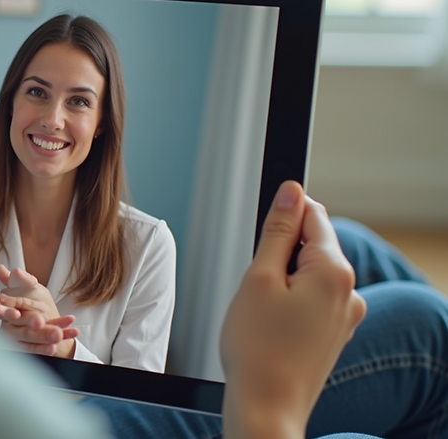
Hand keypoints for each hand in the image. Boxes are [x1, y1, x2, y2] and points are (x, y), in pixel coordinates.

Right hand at [0, 265, 78, 357]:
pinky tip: (56, 346)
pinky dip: (46, 348)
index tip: (15, 313)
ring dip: (43, 336)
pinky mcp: (28, 350)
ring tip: (57, 334)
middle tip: (39, 322)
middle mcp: (9, 327)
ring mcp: (18, 341)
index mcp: (4, 311)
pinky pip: (38, 350)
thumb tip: (0, 268)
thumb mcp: (28, 287)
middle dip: (29, 324)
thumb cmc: (31, 301)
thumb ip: (18, 279)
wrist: (43, 320)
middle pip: (16, 328)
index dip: (6, 312)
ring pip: (29, 340)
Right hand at [220, 181, 366, 438]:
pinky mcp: (333, 335)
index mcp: (334, 272)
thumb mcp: (258, 278)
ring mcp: (344, 316)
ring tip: (259, 312)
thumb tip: (291, 193)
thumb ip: (278, 231)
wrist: (266, 408)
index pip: (313, 216)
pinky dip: (288, 305)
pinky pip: (310, 302)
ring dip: (281, 281)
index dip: (283, 213)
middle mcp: (348, 292)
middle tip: (254, 284)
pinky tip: (270, 328)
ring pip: (307, 275)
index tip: (263, 224)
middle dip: (278, 254)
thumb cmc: (258, 350)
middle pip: (311, 246)